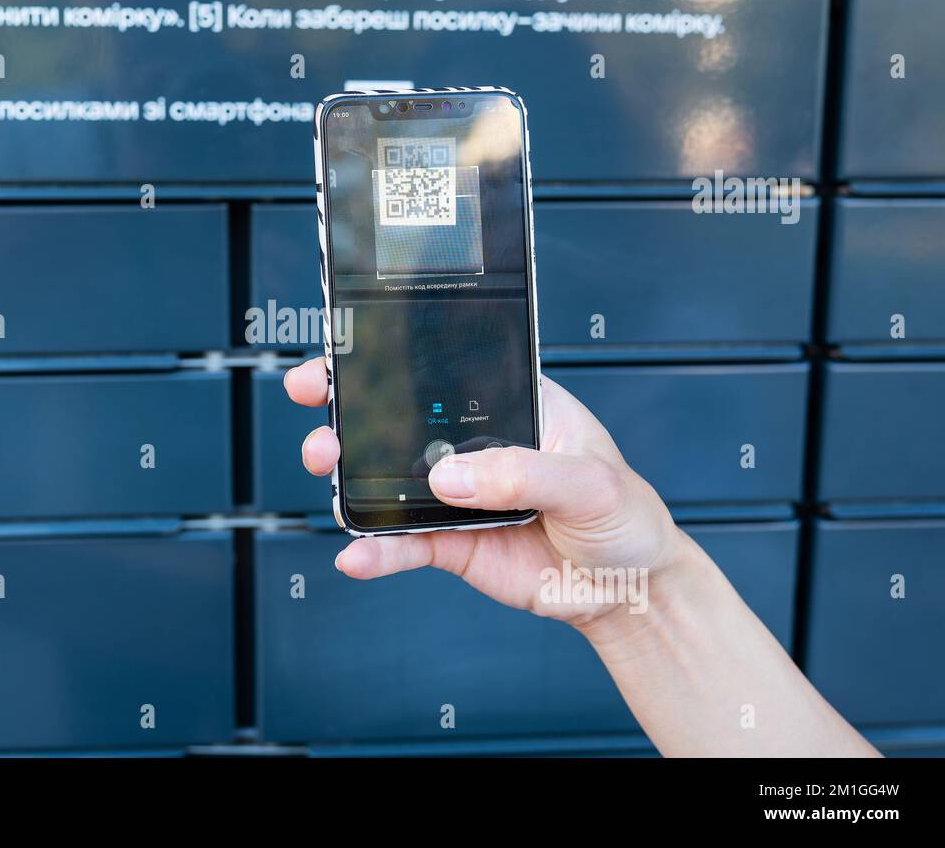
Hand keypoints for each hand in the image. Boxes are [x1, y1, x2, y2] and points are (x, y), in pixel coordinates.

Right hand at [283, 356, 689, 629]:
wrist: (629, 593)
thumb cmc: (626, 517)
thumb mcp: (591, 482)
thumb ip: (522, 473)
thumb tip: (450, 475)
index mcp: (515, 403)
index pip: (446, 369)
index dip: (394, 356)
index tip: (346, 351)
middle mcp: (477, 444)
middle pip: (401, 417)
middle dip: (349, 406)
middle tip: (316, 401)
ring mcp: (460, 493)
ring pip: (389, 478)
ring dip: (350, 474)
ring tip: (331, 475)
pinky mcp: (452, 542)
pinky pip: (403, 543)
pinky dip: (376, 550)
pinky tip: (355, 555)